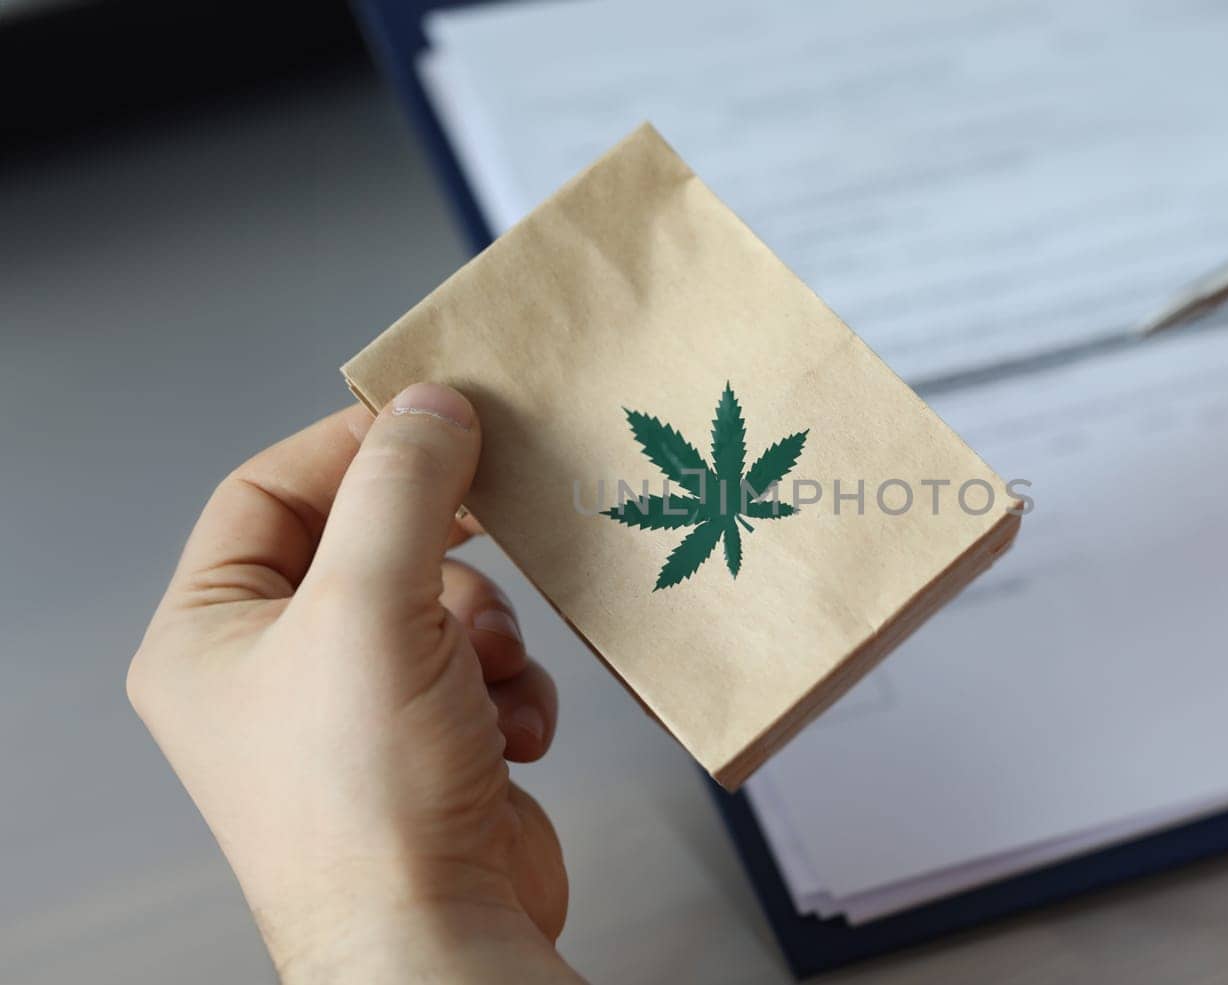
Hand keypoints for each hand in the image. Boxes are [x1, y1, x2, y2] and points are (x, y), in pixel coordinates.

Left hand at [128, 384, 582, 983]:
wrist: (437, 940)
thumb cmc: (368, 800)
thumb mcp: (370, 606)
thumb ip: (401, 488)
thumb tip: (432, 404)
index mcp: (210, 635)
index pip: (267, 491)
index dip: (352, 447)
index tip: (437, 421)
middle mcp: (274, 671)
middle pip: (369, 543)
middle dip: (443, 552)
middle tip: (494, 526)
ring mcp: (356, 712)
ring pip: (443, 603)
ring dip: (489, 628)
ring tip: (493, 672)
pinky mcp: (431, 745)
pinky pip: (483, 669)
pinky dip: (514, 689)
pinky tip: (513, 731)